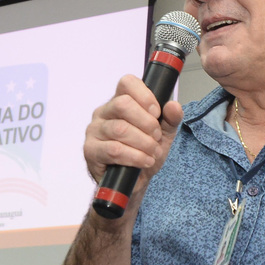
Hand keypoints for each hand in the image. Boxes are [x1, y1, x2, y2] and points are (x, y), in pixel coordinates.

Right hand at [83, 74, 182, 190]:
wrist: (135, 181)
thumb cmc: (144, 152)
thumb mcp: (164, 134)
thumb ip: (170, 119)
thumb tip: (173, 106)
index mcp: (120, 101)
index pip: (127, 83)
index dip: (145, 95)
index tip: (157, 112)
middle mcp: (104, 112)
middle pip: (123, 104)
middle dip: (146, 123)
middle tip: (156, 136)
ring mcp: (94, 131)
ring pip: (120, 129)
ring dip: (143, 143)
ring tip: (153, 152)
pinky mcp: (91, 150)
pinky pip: (113, 150)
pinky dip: (135, 157)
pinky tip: (144, 161)